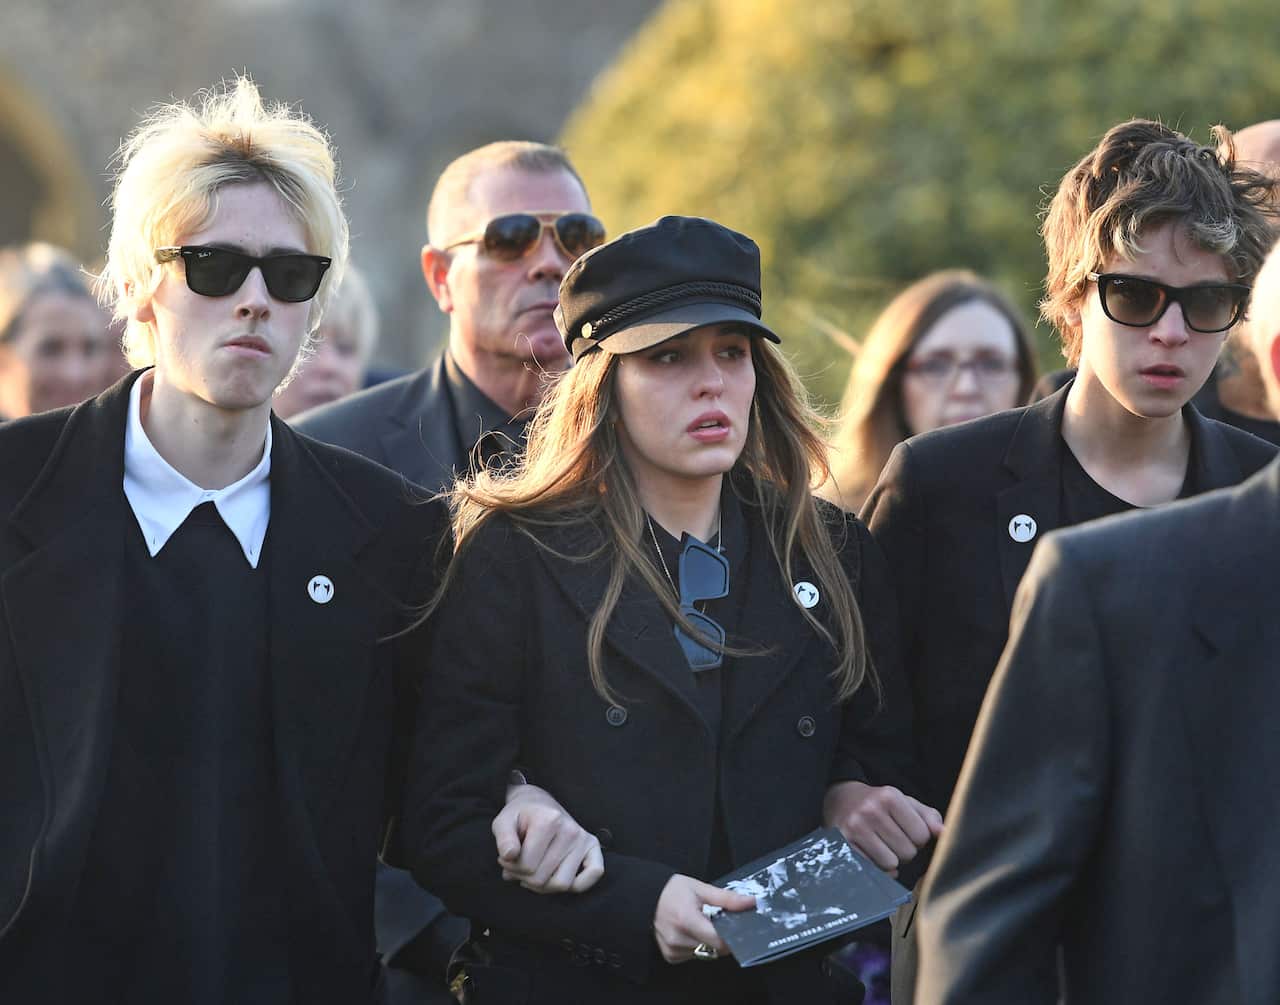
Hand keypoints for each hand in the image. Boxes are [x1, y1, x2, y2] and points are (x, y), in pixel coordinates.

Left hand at [491, 784, 604, 893]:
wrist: (538, 804)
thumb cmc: (520, 816)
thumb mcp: (503, 822)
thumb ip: (503, 838)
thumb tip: (510, 855)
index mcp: (549, 821)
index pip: (527, 866)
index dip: (511, 867)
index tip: (506, 858)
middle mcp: (570, 830)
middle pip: (543, 878)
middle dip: (524, 877)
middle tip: (518, 865)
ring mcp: (583, 838)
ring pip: (563, 884)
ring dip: (544, 885)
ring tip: (534, 871)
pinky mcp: (593, 846)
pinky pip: (594, 874)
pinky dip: (578, 884)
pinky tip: (559, 875)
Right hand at [652, 874, 754, 963]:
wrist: (645, 897)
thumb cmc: (672, 891)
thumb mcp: (700, 888)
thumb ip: (727, 899)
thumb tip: (750, 902)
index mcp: (686, 920)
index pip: (720, 942)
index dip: (732, 937)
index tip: (735, 928)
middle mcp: (678, 939)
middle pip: (714, 950)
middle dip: (720, 938)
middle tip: (713, 921)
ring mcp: (672, 950)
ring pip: (705, 954)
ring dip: (708, 943)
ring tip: (699, 925)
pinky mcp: (670, 957)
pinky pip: (693, 956)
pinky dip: (697, 946)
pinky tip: (690, 933)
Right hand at [824, 780, 943, 875]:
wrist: (840, 799)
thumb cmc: (879, 804)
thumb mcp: (904, 802)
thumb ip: (928, 817)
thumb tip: (944, 834)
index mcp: (890, 796)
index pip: (921, 835)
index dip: (918, 838)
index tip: (907, 832)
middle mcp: (871, 810)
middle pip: (907, 851)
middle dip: (904, 850)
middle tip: (892, 840)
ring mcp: (855, 827)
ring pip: (891, 863)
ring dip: (890, 861)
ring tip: (882, 847)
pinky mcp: (843, 844)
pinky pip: (873, 869)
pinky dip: (877, 868)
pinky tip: (871, 854)